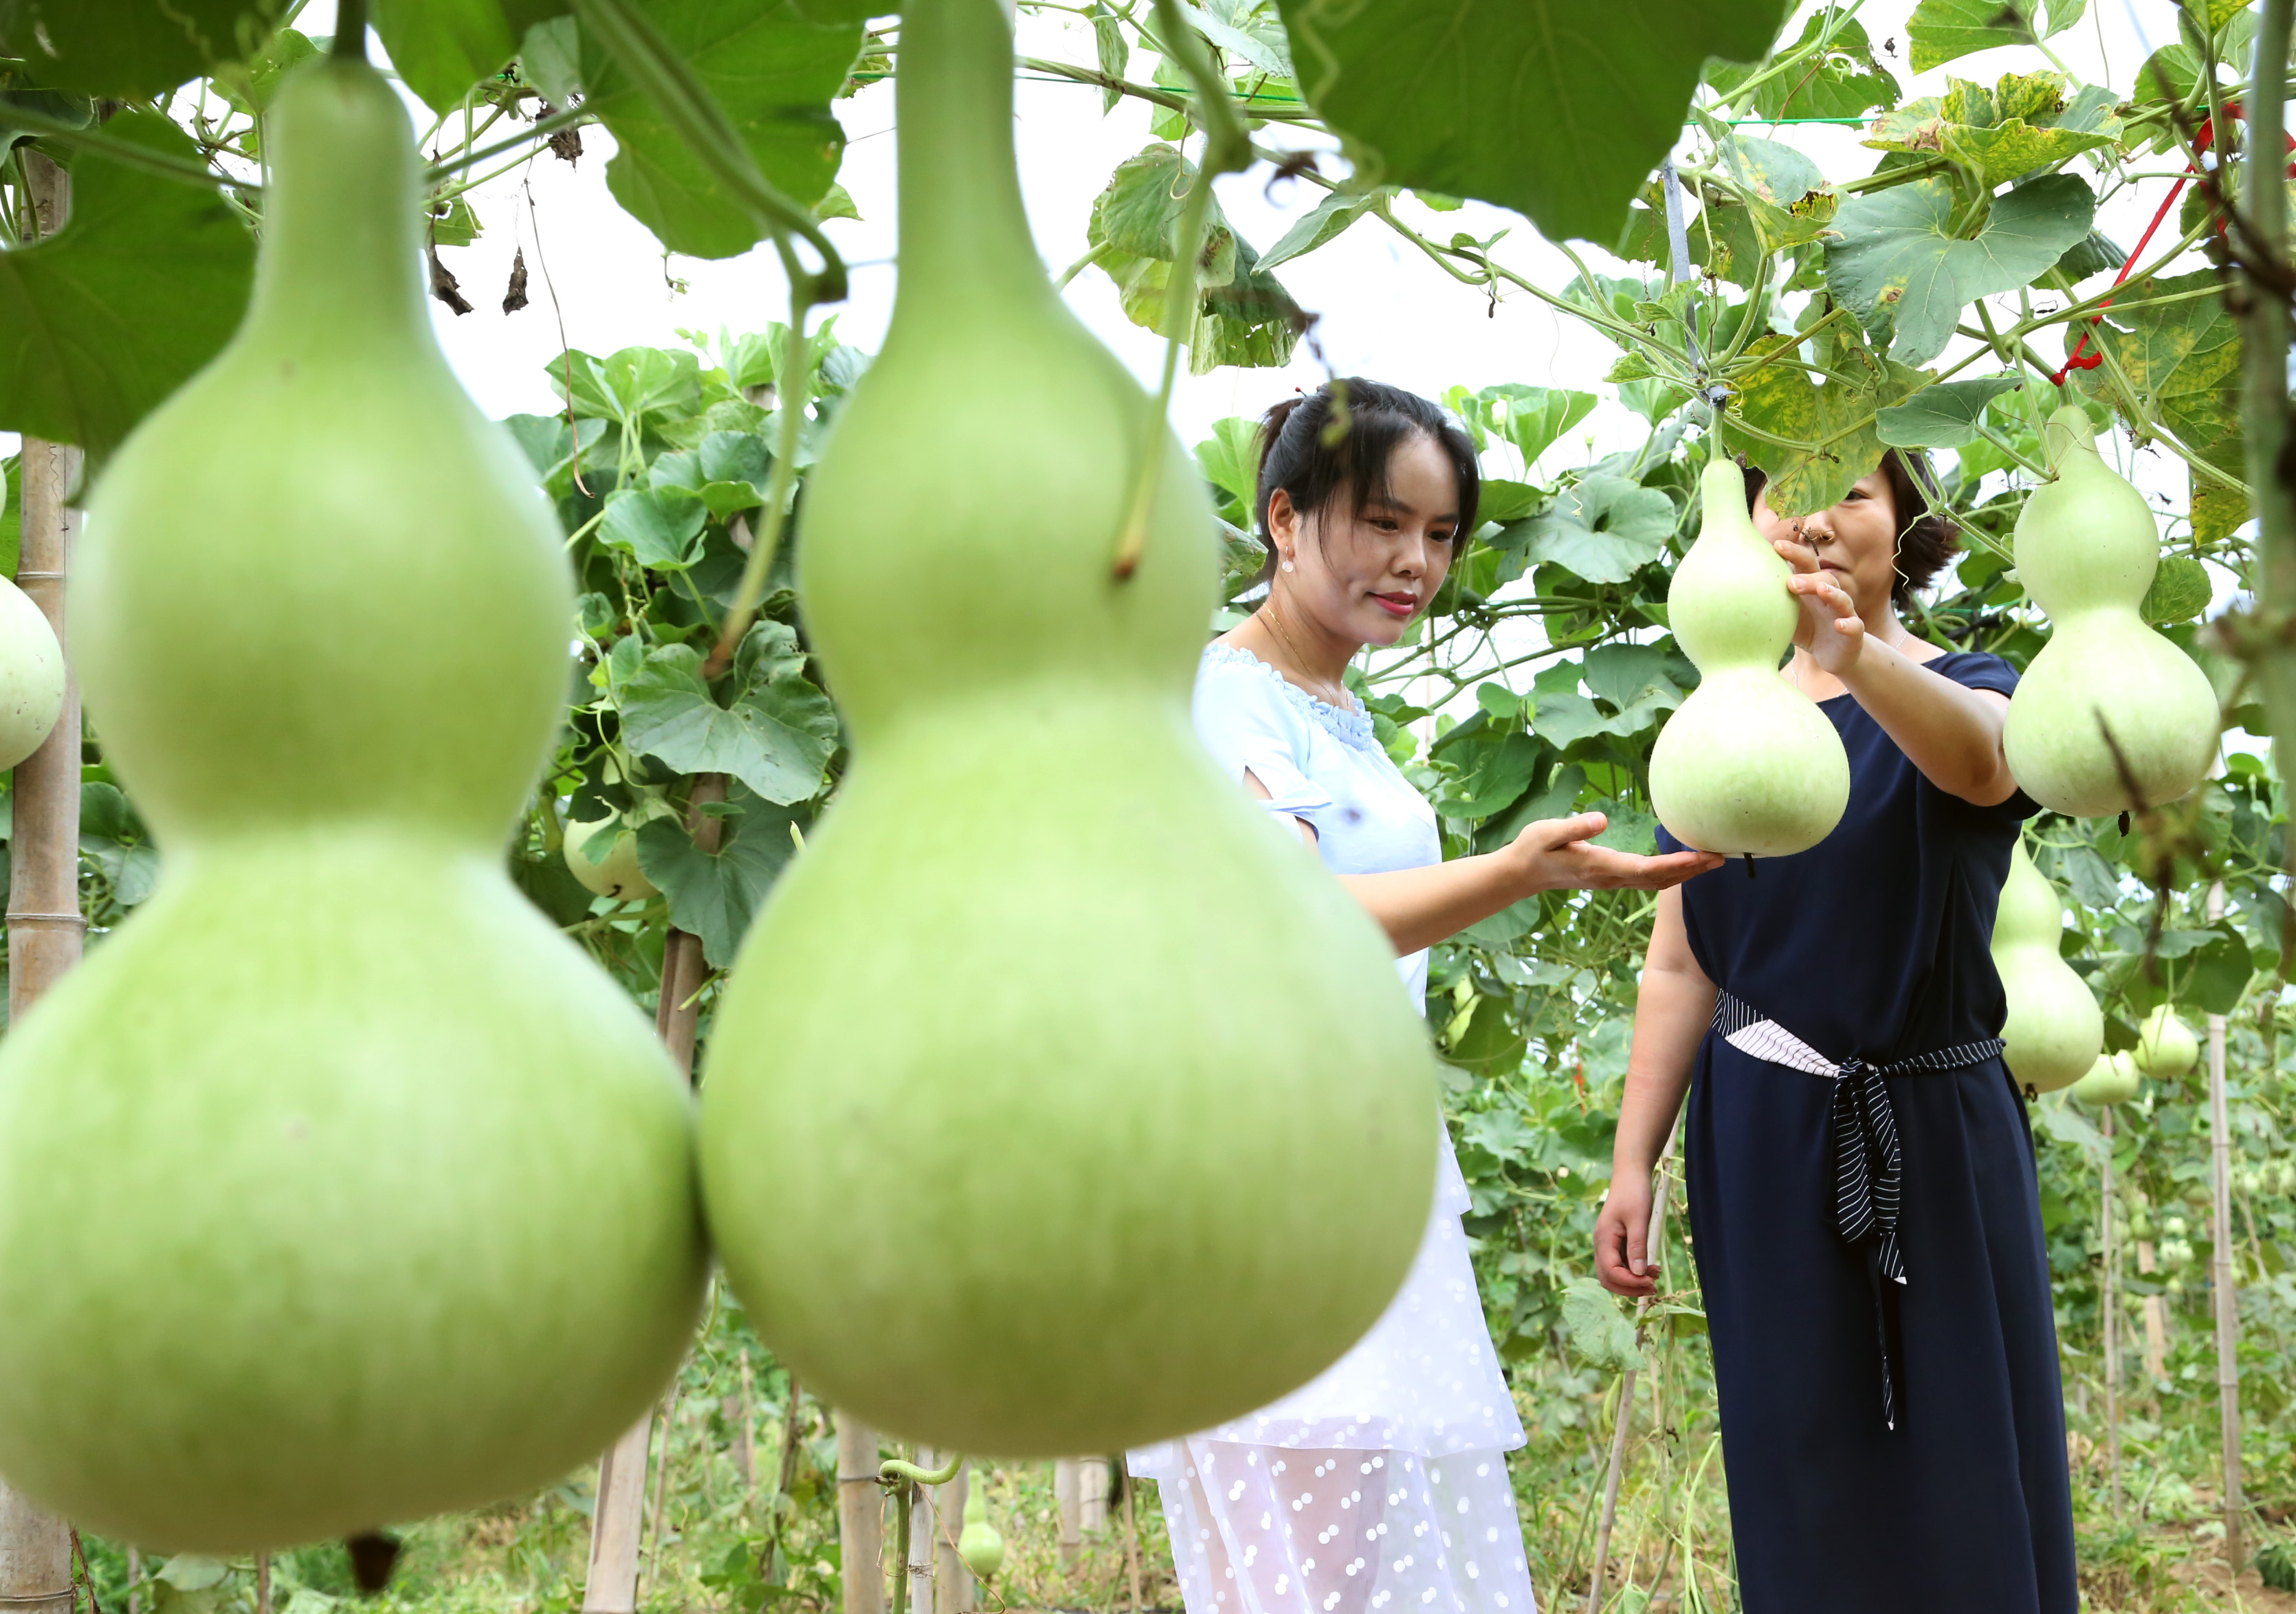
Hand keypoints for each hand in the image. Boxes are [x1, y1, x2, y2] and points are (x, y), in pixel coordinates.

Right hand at [1506, 813, 1722, 894]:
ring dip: (1685, 874)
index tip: (1700, 856)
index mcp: (1600, 866)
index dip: (1675, 864)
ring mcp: (1612, 880)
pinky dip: (1671, 873)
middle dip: (1690, 870)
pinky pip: (1648, 879)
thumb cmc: (1534, 848)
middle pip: (1659, 879)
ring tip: (1712, 861)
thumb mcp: (1548, 832)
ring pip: (1656, 881)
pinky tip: (1684, 865)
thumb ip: (1575, 826)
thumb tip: (1602, 819)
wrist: (1522, 872)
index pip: (1645, 868)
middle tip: (1721, 857)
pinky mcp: (1612, 877)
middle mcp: (1611, 878)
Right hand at [1595, 1167, 1657, 1297]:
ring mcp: (1608, 1245)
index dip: (1630, 1282)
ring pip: (1614, 1274)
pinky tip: (1650, 1268)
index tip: (1652, 1282)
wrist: (1630, 1175)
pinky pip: (1620, 1265)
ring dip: (1633, 1281)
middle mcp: (1602, 1245)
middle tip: (1654, 1287)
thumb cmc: (1634, 1193)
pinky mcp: (1615, 1243)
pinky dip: (1634, 1271)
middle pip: (1608, 1278)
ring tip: (1655, 1277)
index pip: (1611, 1272)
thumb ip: (1637, 1246)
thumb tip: (1638, 1273)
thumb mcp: (1638, 1219)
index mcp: (1603, 1239)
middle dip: (1629, 1288)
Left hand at [1773, 531, 1864, 675]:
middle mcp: (1830, 595)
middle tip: (1790, 582)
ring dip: (1832, 593)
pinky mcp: (1854, 633)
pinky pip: (1855, 626)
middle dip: (1809, 577)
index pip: (1805, 564)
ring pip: (1842, 598)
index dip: (1793, 554)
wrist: (1833, 654)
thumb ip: (1769, 600)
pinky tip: (1839, 625)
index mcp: (1812, 587)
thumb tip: (1732, 587)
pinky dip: (1848, 624)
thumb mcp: (1785, 614)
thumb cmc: (1806, 628)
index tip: (1776, 546)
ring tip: (1821, 590)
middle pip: (1824, 578)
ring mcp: (1844, 613)